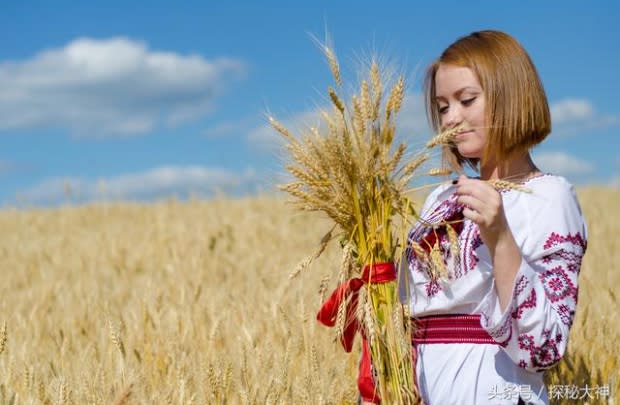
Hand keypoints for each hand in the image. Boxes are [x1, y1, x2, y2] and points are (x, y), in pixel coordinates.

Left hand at [455, 175, 521, 310]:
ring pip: (471, 200)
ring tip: (459, 201)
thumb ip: (475, 190)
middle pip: (474, 189)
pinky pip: (470, 213)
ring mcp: (491, 211)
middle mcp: (495, 201)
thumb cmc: (492, 218)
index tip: (458, 184)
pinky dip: (465, 212)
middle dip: (462, 189)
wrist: (501, 238)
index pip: (479, 183)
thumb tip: (462, 177)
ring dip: (461, 200)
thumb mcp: (486, 202)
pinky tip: (465, 213)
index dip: (466, 182)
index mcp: (496, 194)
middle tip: (456, 192)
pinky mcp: (485, 222)